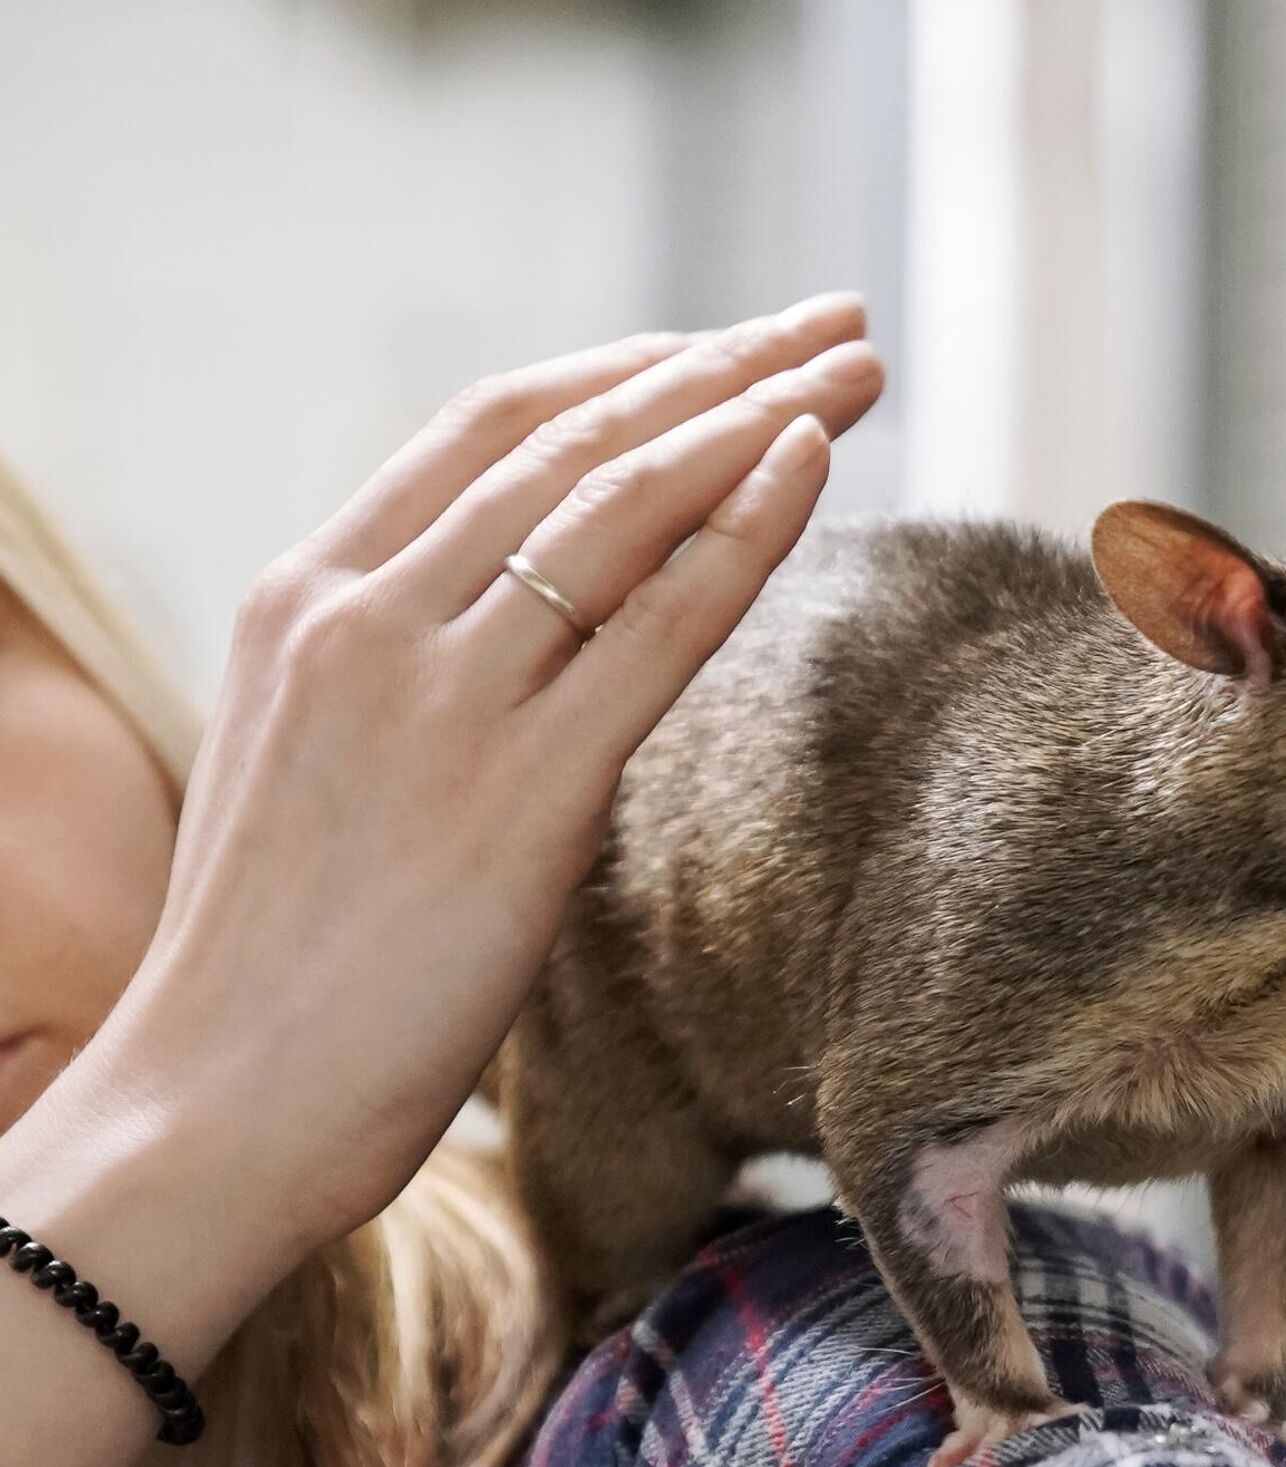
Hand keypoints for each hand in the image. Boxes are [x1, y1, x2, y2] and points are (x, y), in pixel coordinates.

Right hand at [99, 292, 882, 1273]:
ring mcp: (437, 696)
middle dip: (717, 363)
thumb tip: (539, 648)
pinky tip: (813, 461)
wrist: (212, 1109)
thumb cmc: (274, 970)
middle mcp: (364, 616)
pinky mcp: (516, 793)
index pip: (487, 432)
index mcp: (307, 599)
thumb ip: (409, 684)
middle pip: (570, 438)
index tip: (723, 352)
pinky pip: (655, 626)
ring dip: (755, 414)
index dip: (623, 374)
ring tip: (856, 363)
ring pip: (619, 504)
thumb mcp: (317, 772)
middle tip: (831, 321)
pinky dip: (741, 530)